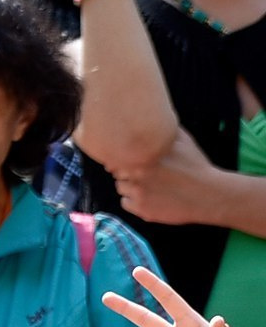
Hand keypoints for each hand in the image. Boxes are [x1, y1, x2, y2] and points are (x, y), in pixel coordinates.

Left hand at [110, 129, 231, 226]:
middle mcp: (138, 172)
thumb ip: (164, 130)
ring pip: (120, 187)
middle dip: (128, 172)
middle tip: (145, 174)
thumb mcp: (183, 142)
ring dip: (130, 187)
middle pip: (117, 171)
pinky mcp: (141, 208)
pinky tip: (151, 197)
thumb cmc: (197, 168)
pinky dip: (135, 202)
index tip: (136, 160)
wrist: (210, 195)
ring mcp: (138, 191)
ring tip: (151, 186)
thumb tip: (152, 117)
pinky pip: (125, 203)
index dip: (127, 157)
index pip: (118, 154)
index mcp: (145, 154)